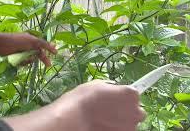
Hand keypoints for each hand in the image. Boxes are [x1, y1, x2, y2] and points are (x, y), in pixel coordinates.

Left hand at [0, 32, 56, 65]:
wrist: (0, 44)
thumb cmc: (16, 41)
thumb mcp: (31, 41)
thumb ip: (43, 43)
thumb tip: (54, 45)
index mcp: (32, 39)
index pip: (43, 45)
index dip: (49, 49)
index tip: (56, 53)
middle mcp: (27, 45)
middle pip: (38, 53)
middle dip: (42, 58)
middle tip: (48, 66)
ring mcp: (22, 51)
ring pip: (31, 59)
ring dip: (29, 60)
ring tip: (23, 59)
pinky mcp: (16, 57)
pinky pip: (23, 62)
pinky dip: (22, 62)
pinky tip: (18, 61)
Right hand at [4, 80, 144, 130]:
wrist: (75, 117)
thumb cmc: (85, 98)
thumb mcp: (98, 84)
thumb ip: (112, 88)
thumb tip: (114, 90)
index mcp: (131, 93)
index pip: (134, 94)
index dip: (125, 96)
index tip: (119, 98)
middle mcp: (135, 110)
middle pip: (136, 110)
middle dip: (126, 110)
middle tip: (110, 109)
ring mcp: (130, 126)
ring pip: (129, 122)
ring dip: (121, 120)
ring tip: (104, 118)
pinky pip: (122, 130)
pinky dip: (116, 128)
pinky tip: (103, 124)